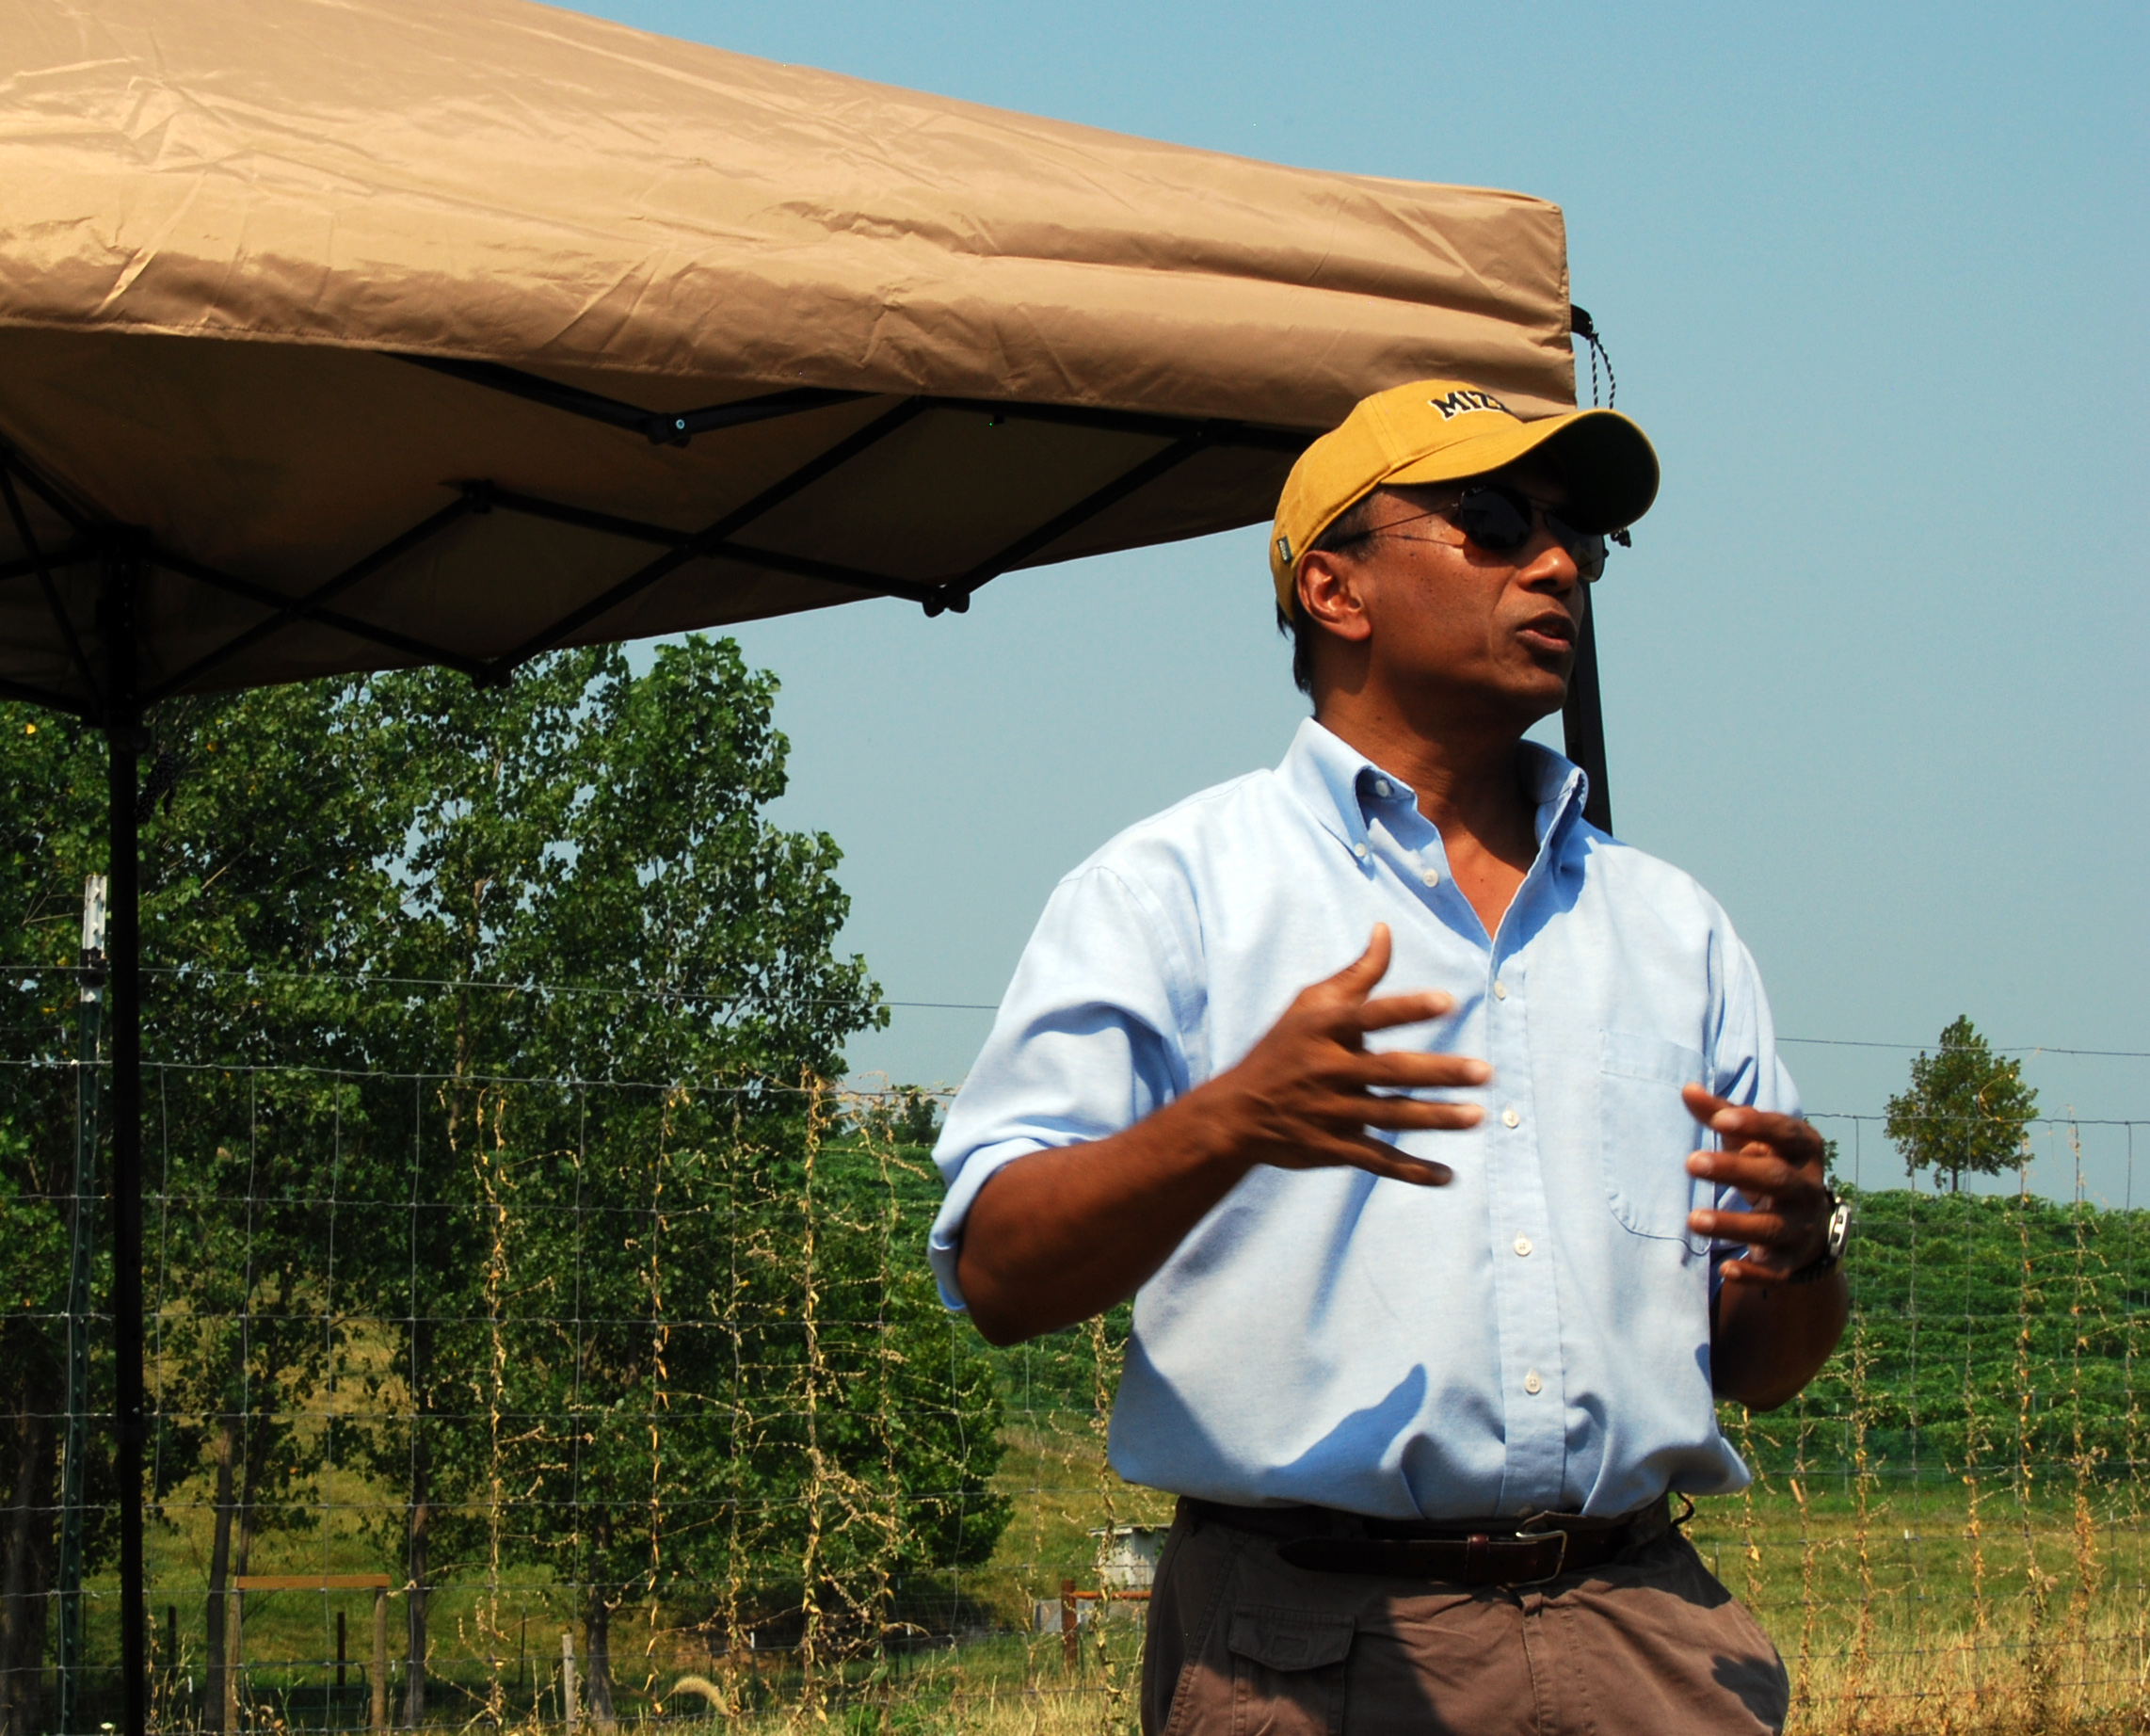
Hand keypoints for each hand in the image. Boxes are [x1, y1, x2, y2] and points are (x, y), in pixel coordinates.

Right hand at [1204, 923, 1488, 1186]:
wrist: (1236, 1112)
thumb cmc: (1283, 1047)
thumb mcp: (1310, 1005)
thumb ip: (1356, 974)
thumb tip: (1385, 930)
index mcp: (1322, 1029)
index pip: (1370, 1015)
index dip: (1407, 1009)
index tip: (1447, 1002)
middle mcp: (1326, 1070)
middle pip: (1389, 1070)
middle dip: (1438, 1072)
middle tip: (1484, 1072)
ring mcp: (1328, 1112)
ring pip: (1390, 1115)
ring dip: (1436, 1118)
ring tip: (1478, 1116)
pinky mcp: (1331, 1147)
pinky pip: (1377, 1159)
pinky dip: (1411, 1171)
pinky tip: (1448, 1175)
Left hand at [1682, 1085, 1831, 1284]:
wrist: (1806, 1223)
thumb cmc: (1768, 1165)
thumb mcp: (1752, 1139)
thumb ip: (1722, 1115)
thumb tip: (1687, 1089)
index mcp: (1802, 1150)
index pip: (1785, 1133)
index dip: (1756, 1126)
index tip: (1720, 1120)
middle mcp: (1807, 1188)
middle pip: (1775, 1178)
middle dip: (1734, 1170)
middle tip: (1691, 1162)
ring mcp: (1801, 1227)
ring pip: (1771, 1227)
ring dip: (1732, 1225)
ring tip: (1692, 1219)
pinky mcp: (1789, 1261)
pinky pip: (1774, 1271)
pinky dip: (1753, 1273)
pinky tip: (1726, 1270)